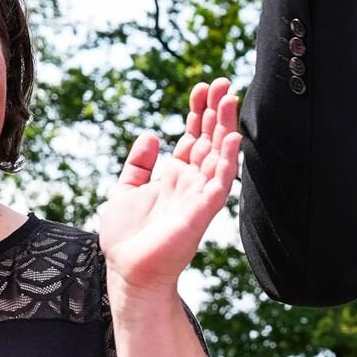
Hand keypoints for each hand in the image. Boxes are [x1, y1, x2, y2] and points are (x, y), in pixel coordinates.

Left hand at [98, 80, 241, 296]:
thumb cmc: (127, 240)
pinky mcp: (203, 211)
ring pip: (219, 154)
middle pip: (210, 139)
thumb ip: (138, 164)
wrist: (129, 273)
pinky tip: (232, 137)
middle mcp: (191, 183)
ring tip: (229, 97)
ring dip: (225, 126)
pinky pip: (221, 182)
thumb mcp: (124, 191)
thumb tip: (151, 136)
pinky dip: (228, 160)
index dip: (198, 112)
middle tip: (223, 82)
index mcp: (174, 177)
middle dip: (216, 111)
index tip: (202, 88)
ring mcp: (199, 196)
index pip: (193, 136)